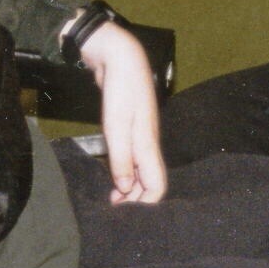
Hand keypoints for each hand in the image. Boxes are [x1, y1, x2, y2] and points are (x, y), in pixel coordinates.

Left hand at [76, 20, 166, 203]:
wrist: (120, 55)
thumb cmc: (120, 89)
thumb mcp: (116, 126)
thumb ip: (121, 158)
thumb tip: (126, 190)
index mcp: (149, 144)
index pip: (157, 186)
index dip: (143, 204)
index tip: (122, 212)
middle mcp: (148, 142)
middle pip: (150, 180)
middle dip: (136, 198)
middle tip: (113, 208)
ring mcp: (141, 133)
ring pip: (142, 169)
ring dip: (130, 186)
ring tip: (111, 196)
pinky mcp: (132, 125)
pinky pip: (134, 157)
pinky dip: (126, 170)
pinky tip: (114, 171)